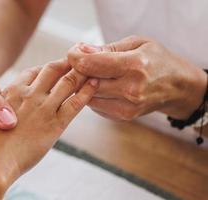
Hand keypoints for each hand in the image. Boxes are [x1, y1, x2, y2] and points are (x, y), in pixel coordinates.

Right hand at [0, 59, 97, 199]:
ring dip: (81, 72)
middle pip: (53, 70)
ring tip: (93, 65)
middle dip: (67, 62)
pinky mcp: (55, 125)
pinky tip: (96, 84)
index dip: (48, 67)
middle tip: (80, 58)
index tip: (58, 64)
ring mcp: (44, 108)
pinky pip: (76, 103)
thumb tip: (8, 111)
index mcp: (13, 91)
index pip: (34, 71)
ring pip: (67, 83)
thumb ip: (1, 108)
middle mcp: (30, 94)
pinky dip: (87, 91)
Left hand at [68, 36, 206, 120]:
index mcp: (134, 66)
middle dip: (77, 71)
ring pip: (88, 96)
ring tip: (91, 73)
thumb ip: (108, 48)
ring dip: (83, 85)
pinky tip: (100, 86)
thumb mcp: (137, 43)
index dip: (75, 58)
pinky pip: (95, 106)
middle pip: (86, 82)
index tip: (74, 53)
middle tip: (79, 62)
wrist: (176, 87)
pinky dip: (92, 95)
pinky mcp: (123, 117)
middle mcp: (130, 90)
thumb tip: (82, 51)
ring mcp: (127, 107)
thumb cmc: (157, 60)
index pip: (92, 64)